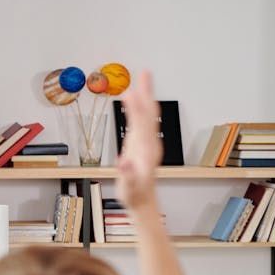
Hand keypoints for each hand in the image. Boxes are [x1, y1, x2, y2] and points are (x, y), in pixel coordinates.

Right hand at [115, 71, 161, 214]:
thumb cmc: (135, 195)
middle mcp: (150, 142)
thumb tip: (125, 161)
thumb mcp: (130, 188)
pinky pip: (142, 121)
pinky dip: (139, 108)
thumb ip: (128, 174)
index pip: (141, 123)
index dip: (136, 106)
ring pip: (147, 115)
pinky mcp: (142, 144)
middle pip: (148, 112)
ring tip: (141, 80)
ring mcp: (147, 142)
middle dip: (147, 92)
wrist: (143, 202)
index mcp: (146, 149)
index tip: (130, 92)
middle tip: (145, 72)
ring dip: (145, 96)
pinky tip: (135, 102)